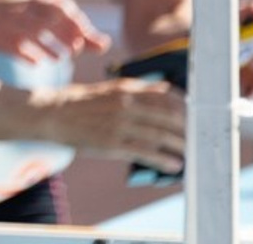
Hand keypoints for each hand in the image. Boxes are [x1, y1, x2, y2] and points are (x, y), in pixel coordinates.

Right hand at [0, 0, 109, 62]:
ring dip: (51, 51)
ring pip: (35, 36)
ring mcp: (12, 23)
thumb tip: (105, 45)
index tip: (84, 40)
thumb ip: (78, 31)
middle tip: (73, 49)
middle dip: (66, 39)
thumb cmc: (31, 14)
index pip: (65, 11)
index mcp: (41, 1)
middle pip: (50, 22)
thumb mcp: (52, 15)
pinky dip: (30, 57)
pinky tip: (36, 61)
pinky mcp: (1, 37)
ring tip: (57, 57)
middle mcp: (26, 10)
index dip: (79, 26)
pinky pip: (19, 50)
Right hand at [40, 77, 185, 171]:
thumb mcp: (109, 90)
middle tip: (199, 136)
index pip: (165, 94)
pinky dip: (163, 159)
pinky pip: (144, 151)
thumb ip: (135, 94)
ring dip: (180, 145)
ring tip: (191, 153)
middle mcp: (125, 102)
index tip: (196, 115)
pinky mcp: (112, 142)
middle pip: (168, 114)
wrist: (53, 113)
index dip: (185, 106)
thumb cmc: (82, 103)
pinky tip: (174, 165)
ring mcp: (119, 123)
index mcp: (125, 88)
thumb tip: (164, 98)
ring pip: (160, 134)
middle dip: (187, 127)